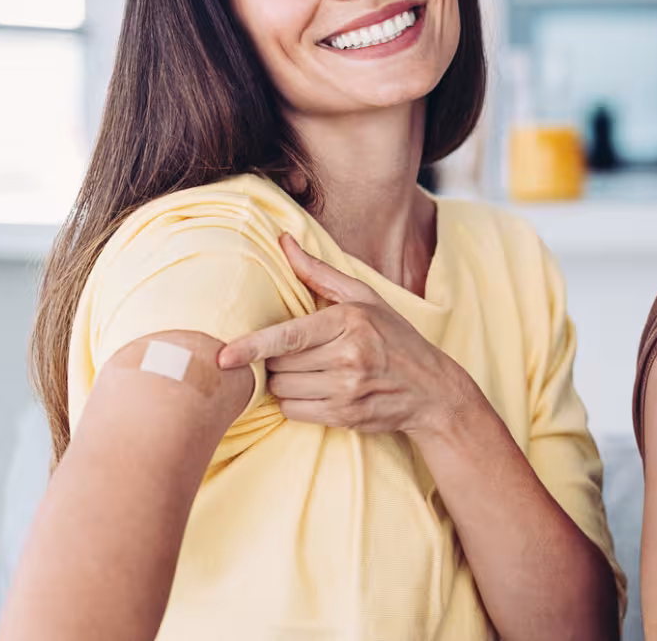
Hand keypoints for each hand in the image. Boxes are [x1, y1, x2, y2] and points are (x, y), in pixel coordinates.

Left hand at [216, 233, 473, 436]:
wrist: (433, 390)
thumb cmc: (394, 338)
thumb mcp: (366, 299)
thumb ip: (320, 273)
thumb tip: (283, 241)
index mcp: (350, 321)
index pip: (289, 336)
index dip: (252, 346)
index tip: (223, 355)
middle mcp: (349, 356)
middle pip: (279, 363)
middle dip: (276, 359)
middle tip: (298, 354)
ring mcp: (347, 389)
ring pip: (283, 388)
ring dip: (284, 382)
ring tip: (310, 372)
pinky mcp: (345, 416)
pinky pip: (294, 411)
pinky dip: (294, 403)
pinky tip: (316, 392)